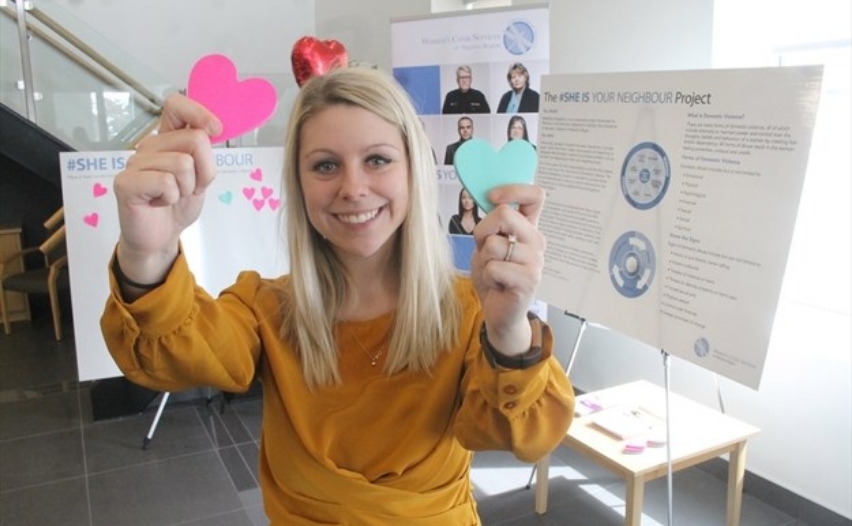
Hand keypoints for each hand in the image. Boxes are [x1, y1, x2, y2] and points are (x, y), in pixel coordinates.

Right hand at [113, 94, 221, 283]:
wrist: (159, 238)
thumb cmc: (178, 205)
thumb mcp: (201, 176)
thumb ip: (203, 152)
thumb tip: (213, 128)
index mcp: (167, 139)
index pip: (176, 105)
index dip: (199, 112)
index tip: (216, 130)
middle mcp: (149, 146)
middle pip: (194, 139)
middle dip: (204, 171)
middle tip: (190, 188)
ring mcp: (134, 163)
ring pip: (183, 164)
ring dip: (187, 188)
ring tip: (172, 197)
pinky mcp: (126, 183)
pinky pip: (165, 182)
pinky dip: (171, 197)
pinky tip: (158, 203)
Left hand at [470, 184, 545, 355]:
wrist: (499, 312)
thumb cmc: (493, 276)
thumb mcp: (487, 245)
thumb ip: (492, 225)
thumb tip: (489, 200)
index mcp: (529, 229)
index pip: (535, 196)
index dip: (512, 190)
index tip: (493, 198)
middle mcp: (536, 242)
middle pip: (504, 214)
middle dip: (483, 231)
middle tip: (485, 252)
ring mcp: (535, 261)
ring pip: (494, 244)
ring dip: (483, 260)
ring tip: (492, 272)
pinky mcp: (528, 281)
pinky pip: (494, 267)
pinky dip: (487, 276)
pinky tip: (497, 285)